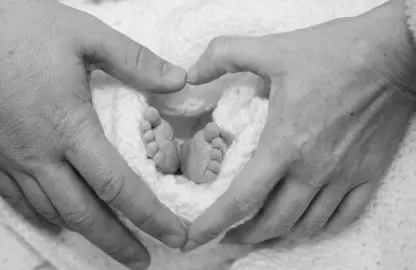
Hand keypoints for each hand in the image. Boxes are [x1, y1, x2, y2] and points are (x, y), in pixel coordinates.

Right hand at [0, 0, 186, 268]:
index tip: (174, 234)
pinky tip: (55, 220)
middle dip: (116, 242)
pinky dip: (41, 215)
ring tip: (108, 245)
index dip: (150, 215)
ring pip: (50, 211)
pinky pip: (15, 198)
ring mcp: (9, 158)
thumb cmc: (16, 26)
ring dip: (83, 232)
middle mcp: (39, 153)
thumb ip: (135, 60)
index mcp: (69, 127)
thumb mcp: (85, 34)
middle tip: (141, 260)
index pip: (118, 185)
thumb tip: (180, 79)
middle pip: (84, 213)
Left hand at [182, 0, 415, 250]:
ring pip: (306, 226)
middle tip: (225, 233)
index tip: (194, 238)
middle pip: (272, 222)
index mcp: (284, 144)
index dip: (214, 223)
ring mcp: (343, 176)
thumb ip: (223, 55)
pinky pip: (343, 217)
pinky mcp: (368, 174)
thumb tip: (190, 74)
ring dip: (276, 235)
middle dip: (242, 235)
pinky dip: (318, 228)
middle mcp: (313, 170)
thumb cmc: (335, 52)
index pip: (242, 198)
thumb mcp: (271, 48)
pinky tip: (304, 224)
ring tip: (258, 232)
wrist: (394, 53)